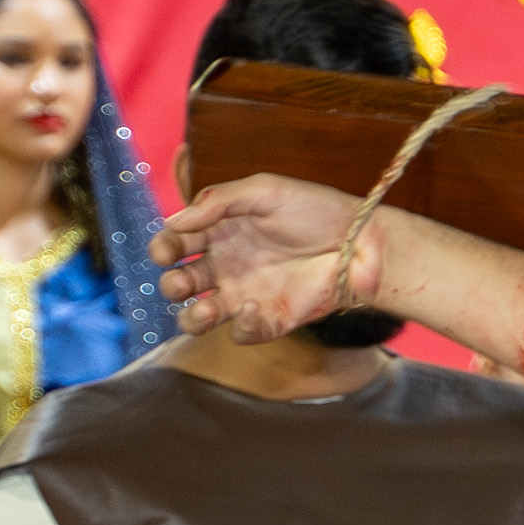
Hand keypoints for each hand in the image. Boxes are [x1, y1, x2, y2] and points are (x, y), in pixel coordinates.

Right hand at [153, 174, 371, 342]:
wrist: (360, 242)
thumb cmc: (316, 210)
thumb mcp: (266, 191)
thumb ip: (220, 201)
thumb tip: (176, 220)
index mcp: (218, 233)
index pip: (175, 244)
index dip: (163, 249)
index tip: (167, 250)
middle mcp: (225, 267)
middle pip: (179, 284)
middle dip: (171, 285)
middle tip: (183, 282)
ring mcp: (244, 296)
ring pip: (198, 318)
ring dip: (192, 318)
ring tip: (206, 309)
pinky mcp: (269, 320)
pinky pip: (241, 333)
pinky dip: (241, 326)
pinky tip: (255, 308)